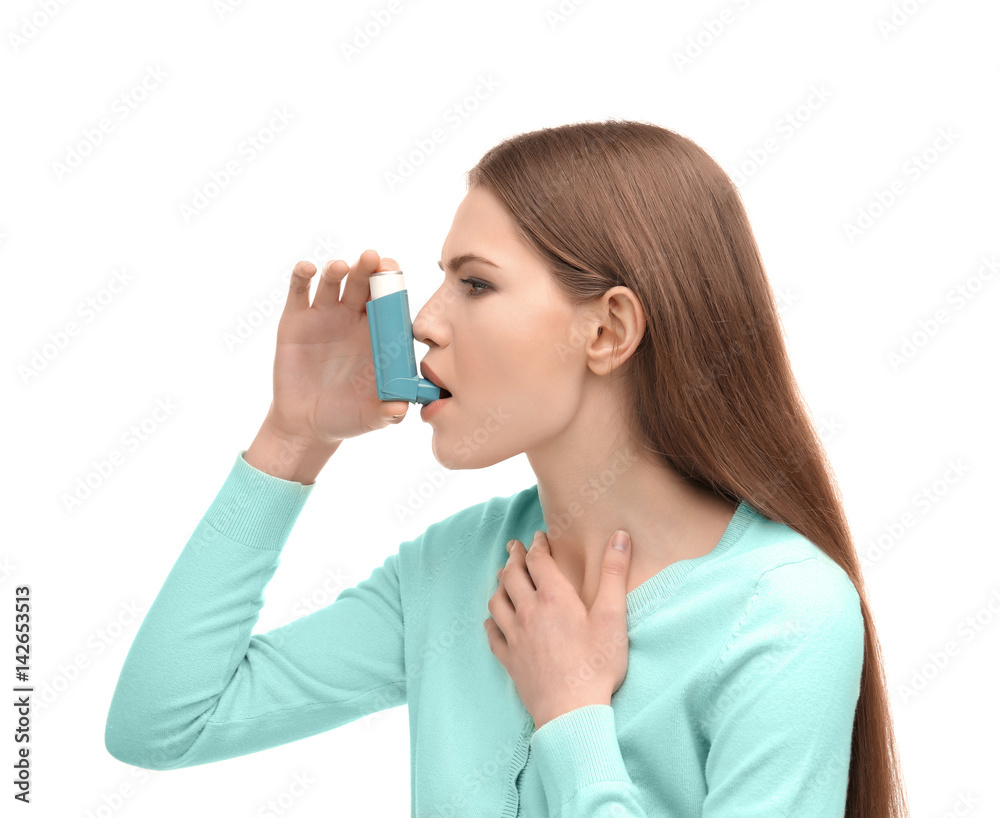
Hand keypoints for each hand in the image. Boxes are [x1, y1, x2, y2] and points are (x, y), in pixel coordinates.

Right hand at [266, 250, 410, 445]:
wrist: (307, 424)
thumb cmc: (346, 416)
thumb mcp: (370, 417)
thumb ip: (388, 413)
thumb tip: (400, 409)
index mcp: (377, 334)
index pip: (390, 302)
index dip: (393, 285)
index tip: (395, 273)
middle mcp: (353, 319)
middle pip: (364, 284)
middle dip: (369, 269)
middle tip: (374, 259)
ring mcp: (324, 316)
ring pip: (334, 282)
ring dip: (338, 270)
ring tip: (340, 268)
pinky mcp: (296, 319)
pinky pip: (300, 291)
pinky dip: (302, 275)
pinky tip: (308, 269)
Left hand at [484, 529, 631, 729]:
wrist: (571, 711)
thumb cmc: (595, 665)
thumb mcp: (613, 616)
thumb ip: (614, 574)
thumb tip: (619, 537)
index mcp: (553, 597)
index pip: (538, 561)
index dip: (537, 546)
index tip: (538, 538)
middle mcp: (528, 611)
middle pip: (512, 575)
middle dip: (514, 557)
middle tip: (514, 547)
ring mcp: (514, 636)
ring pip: (497, 601)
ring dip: (500, 584)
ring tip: (503, 576)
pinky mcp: (509, 659)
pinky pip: (492, 633)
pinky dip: (491, 620)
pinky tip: (493, 619)